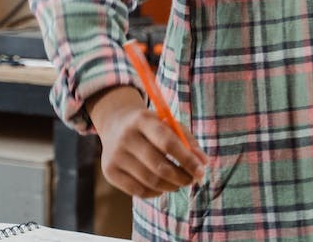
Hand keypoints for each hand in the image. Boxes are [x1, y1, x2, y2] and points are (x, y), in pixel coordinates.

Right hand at [87, 86, 207, 198]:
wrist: (116, 124)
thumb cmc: (151, 126)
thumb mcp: (169, 124)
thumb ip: (188, 141)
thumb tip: (203, 163)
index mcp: (142, 120)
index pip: (168, 142)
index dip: (187, 159)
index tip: (201, 171)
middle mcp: (126, 137)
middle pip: (159, 165)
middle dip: (181, 177)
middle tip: (192, 180)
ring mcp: (115, 155)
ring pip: (150, 181)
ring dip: (171, 186)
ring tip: (180, 183)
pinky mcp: (109, 171)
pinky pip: (138, 191)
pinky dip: (155, 192)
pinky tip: (163, 187)